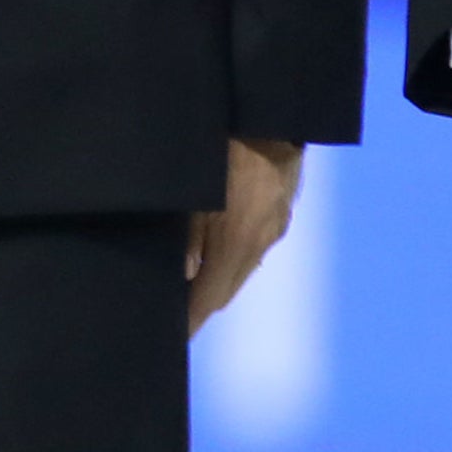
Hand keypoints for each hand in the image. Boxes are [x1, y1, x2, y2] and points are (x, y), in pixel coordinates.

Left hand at [186, 138, 304, 335]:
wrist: (268, 111)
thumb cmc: (219, 146)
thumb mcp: (189, 190)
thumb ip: (185, 238)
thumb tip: (179, 275)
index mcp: (235, 242)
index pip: (208, 300)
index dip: (189, 322)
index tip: (171, 340)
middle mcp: (259, 241)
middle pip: (226, 290)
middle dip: (200, 305)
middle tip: (174, 315)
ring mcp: (274, 225)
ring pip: (242, 268)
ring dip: (218, 279)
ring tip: (189, 284)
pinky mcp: (280, 210)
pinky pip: (253, 245)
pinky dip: (232, 257)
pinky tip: (215, 249)